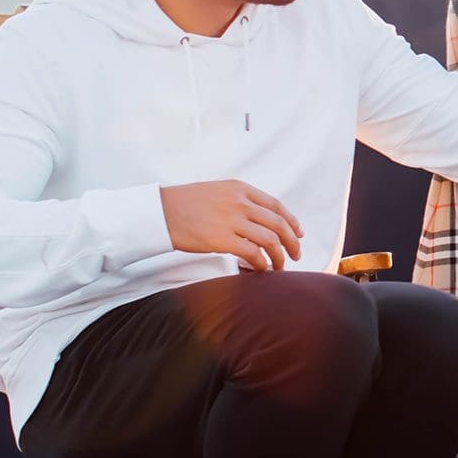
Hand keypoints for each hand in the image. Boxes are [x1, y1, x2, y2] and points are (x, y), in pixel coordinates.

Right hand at [161, 180, 302, 271]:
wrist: (158, 211)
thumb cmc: (184, 204)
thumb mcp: (216, 192)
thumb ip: (239, 201)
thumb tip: (259, 220)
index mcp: (240, 188)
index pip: (276, 205)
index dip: (291, 221)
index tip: (299, 233)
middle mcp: (239, 202)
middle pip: (278, 223)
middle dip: (292, 241)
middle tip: (297, 254)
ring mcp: (231, 220)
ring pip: (270, 239)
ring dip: (280, 256)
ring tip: (280, 266)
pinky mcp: (221, 238)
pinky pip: (253, 253)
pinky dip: (262, 263)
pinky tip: (261, 269)